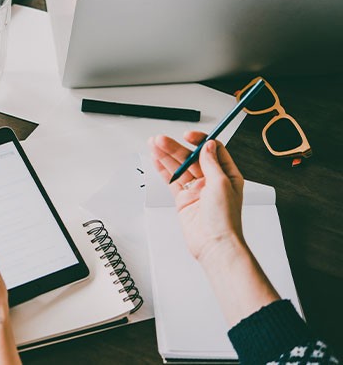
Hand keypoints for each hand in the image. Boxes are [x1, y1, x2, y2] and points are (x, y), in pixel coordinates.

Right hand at [149, 132, 245, 263]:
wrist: (214, 244)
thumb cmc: (224, 220)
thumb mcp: (221, 184)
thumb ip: (211, 163)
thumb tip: (207, 146)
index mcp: (226, 175)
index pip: (212, 150)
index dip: (199, 141)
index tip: (188, 136)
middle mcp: (211, 181)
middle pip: (191, 158)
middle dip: (175, 148)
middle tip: (161, 140)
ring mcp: (196, 190)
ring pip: (179, 167)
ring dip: (166, 155)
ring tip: (154, 145)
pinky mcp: (184, 199)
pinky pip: (172, 180)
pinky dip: (163, 169)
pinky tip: (156, 160)